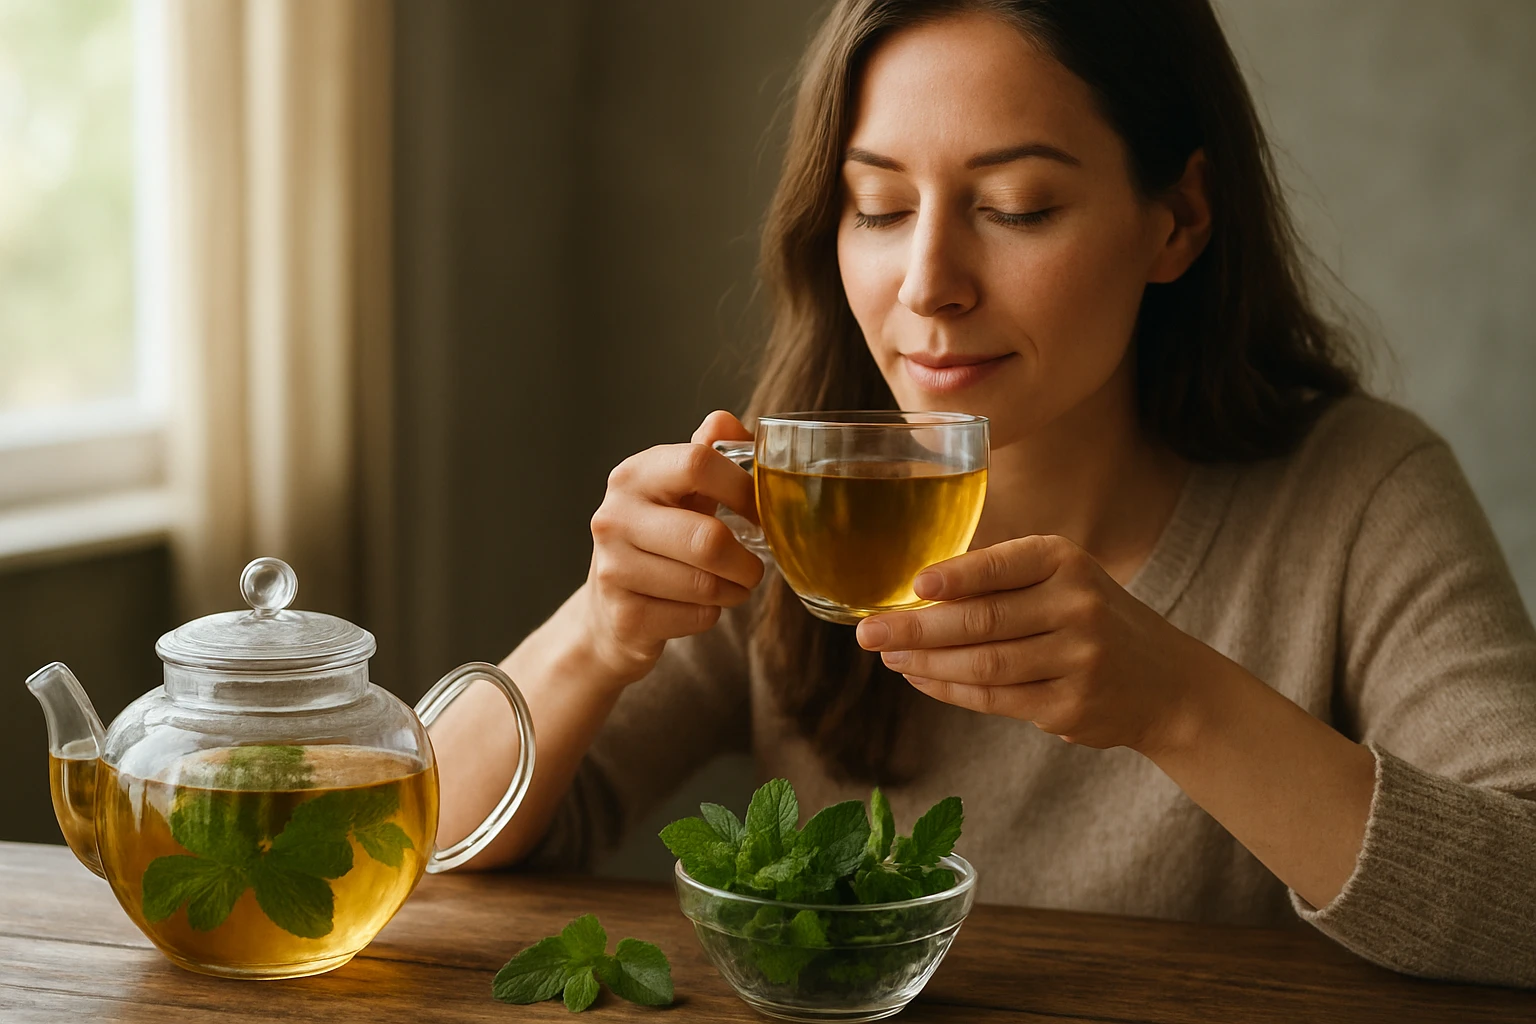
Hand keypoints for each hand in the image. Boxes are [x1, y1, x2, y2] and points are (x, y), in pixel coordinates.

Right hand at [582, 410, 764, 686]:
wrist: (608, 610)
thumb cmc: (657, 540)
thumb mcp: (676, 492)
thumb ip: (706, 453)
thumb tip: (729, 422)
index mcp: (634, 476)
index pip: (699, 463)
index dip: (744, 489)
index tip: (761, 512)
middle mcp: (615, 517)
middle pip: (709, 539)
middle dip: (746, 561)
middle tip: (753, 568)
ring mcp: (614, 569)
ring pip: (707, 585)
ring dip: (734, 590)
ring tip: (730, 586)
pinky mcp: (625, 616)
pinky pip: (698, 616)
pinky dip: (712, 614)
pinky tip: (697, 606)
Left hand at [855, 534, 1212, 753]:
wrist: (1165, 682)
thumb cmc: (1090, 619)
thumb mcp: (1061, 581)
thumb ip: (1001, 581)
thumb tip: (914, 594)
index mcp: (1067, 562)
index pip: (1002, 566)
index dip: (956, 576)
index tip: (914, 586)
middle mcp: (1078, 606)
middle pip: (982, 620)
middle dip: (916, 629)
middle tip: (869, 633)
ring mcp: (1078, 659)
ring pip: (984, 664)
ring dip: (927, 663)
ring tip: (889, 658)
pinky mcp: (1071, 706)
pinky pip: (995, 699)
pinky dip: (951, 690)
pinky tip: (922, 680)